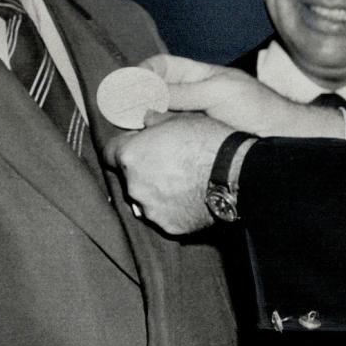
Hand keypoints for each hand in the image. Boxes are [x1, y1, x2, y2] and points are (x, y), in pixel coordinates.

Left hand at [103, 112, 232, 235]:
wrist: (236, 175)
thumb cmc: (208, 142)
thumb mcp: (180, 118)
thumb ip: (155, 121)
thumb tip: (146, 119)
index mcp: (131, 156)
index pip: (109, 152)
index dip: (124, 146)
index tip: (138, 144)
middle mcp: (134, 186)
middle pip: (129, 177)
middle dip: (144, 169)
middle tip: (169, 161)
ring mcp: (150, 209)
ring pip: (146, 198)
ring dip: (158, 190)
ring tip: (184, 181)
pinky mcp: (169, 226)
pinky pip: (165, 214)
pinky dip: (173, 207)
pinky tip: (192, 197)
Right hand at [139, 54, 345, 137]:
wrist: (282, 137)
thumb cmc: (257, 108)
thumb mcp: (218, 93)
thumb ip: (182, 94)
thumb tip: (144, 101)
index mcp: (196, 76)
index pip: (160, 66)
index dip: (141, 72)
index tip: (126, 86)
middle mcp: (190, 96)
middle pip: (152, 93)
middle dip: (135, 100)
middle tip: (119, 113)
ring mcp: (191, 119)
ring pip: (156, 118)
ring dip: (143, 123)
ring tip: (130, 130)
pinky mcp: (193, 142)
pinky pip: (167, 138)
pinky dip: (156, 141)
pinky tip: (148, 146)